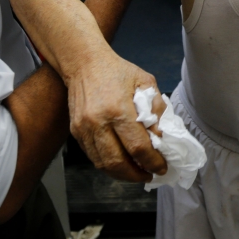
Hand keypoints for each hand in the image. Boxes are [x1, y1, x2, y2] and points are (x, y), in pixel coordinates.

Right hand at [67, 55, 168, 182]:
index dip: (153, 161)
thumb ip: (156, 109)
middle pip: (118, 162)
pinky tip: (121, 162)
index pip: (138, 147)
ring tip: (137, 172)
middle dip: (137, 174)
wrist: (84, 63)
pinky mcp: (76, 132)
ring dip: (122, 174)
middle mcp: (98, 122)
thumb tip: (161, 137)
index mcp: (118, 109)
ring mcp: (84, 129)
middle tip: (150, 174)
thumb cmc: (117, 71)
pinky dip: (108, 164)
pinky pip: (93, 156)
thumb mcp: (146, 82)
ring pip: (103, 164)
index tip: (162, 167)